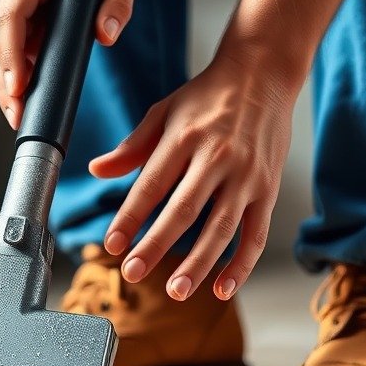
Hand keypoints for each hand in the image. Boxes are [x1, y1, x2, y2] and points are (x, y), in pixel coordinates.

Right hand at [0, 0, 137, 127]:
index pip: (13, 17)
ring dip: (5, 80)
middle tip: (17, 116)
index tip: (17, 87)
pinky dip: (14, 70)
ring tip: (18, 114)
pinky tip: (24, 95)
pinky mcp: (20, 9)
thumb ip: (119, 1)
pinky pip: (11, 43)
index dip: (12, 55)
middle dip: (3, 80)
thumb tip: (106, 36)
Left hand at [89, 0, 355, 301]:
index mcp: (185, 137)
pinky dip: (241, 264)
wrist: (263, 74)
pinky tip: (222, 288)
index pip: (152, 184)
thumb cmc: (208, 95)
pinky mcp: (269, 189)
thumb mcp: (164, 111)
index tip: (112, 244)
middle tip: (133, 272)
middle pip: (184, 209)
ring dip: (199, 263)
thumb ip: (132, 146)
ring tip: (176, 290)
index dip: (130, 217)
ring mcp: (246, 175)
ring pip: (221, 227)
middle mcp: (217, 157)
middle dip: (156, 245)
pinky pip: (256, 234)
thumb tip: (97, 170)